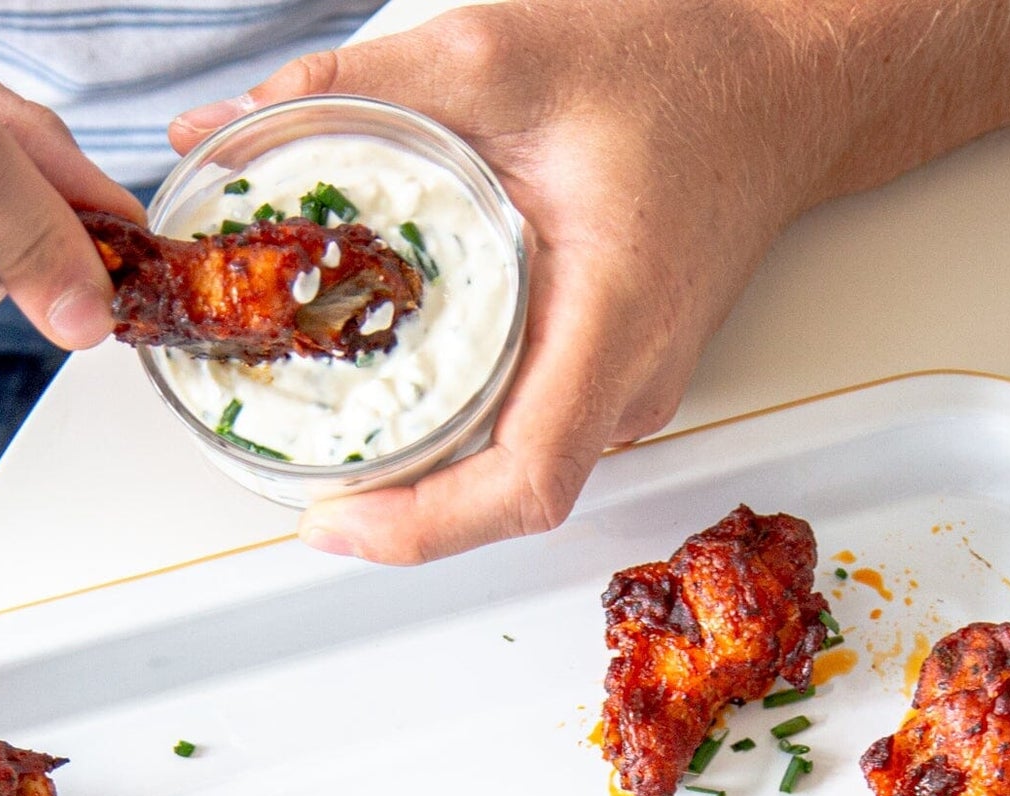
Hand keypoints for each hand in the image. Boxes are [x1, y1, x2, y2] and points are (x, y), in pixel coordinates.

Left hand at [170, 0, 833, 565]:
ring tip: (336, 448)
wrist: (779, 90)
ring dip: (427, 482)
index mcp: (615, 317)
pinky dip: (462, 442)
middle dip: (400, 511)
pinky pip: (533, 441)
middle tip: (304, 480)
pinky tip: (404, 404)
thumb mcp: (502, 54)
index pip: (524, 480)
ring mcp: (633, 394)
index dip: (423, 525)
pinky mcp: (622, 385)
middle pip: (506, 498)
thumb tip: (230, 126)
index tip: (338, 522)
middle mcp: (633, 381)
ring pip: (516, 479)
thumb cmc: (681, 74)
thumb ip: (360, 87)